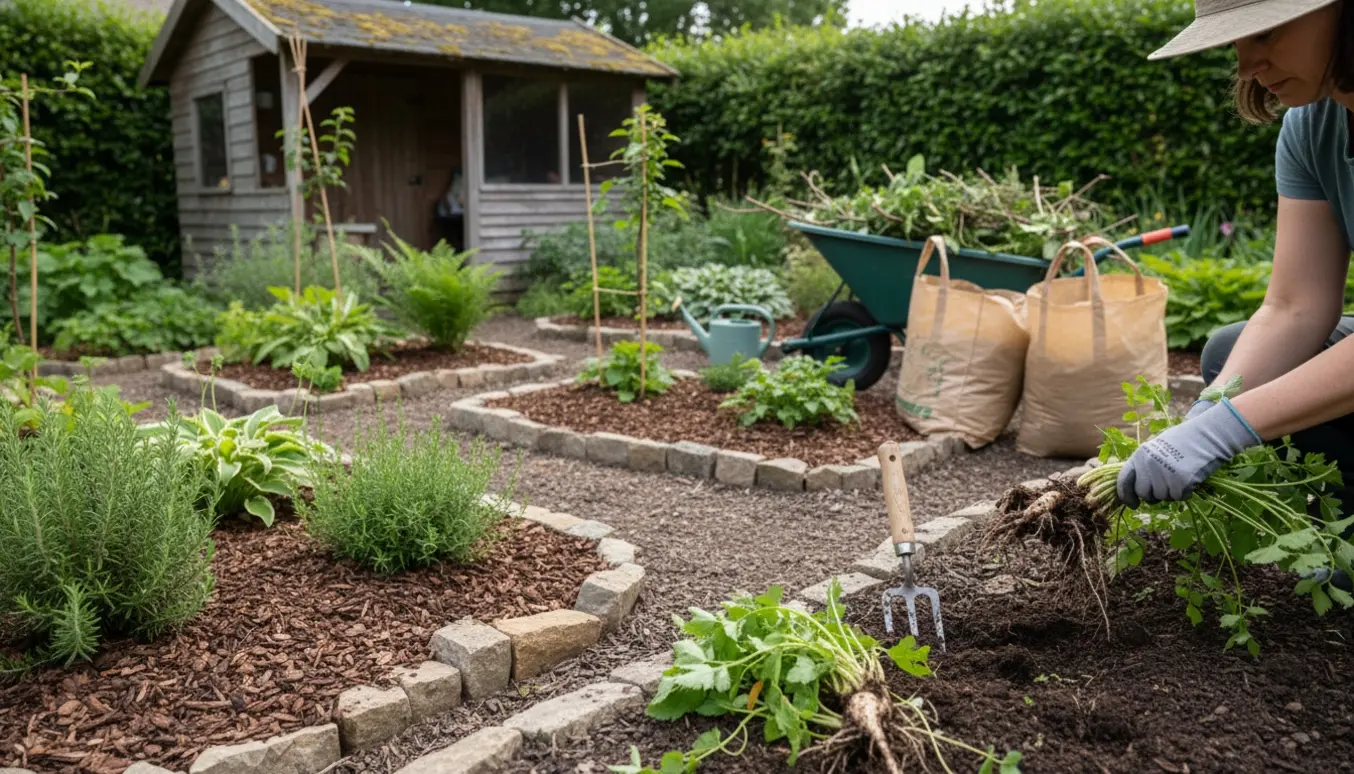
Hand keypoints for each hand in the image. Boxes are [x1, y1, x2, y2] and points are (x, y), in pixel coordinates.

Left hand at [1116, 400, 1261, 507]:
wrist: (1208, 435)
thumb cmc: (1183, 441)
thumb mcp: (1156, 448)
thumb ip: (1145, 465)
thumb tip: (1138, 489)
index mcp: (1140, 455)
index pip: (1124, 480)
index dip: (1126, 495)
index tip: (1132, 504)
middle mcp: (1149, 464)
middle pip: (1144, 493)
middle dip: (1154, 495)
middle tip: (1167, 486)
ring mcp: (1164, 472)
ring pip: (1162, 497)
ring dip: (1171, 492)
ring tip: (1181, 476)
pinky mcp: (1181, 480)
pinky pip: (1179, 497)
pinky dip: (1185, 492)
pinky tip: (1190, 479)